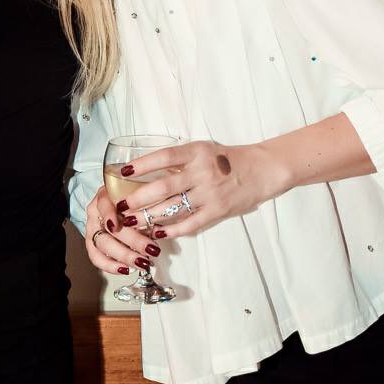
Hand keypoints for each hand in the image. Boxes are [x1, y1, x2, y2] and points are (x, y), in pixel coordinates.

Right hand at [84, 187, 165, 275]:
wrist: (118, 206)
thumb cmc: (129, 203)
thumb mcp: (137, 200)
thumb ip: (143, 211)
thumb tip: (158, 231)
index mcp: (105, 197)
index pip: (105, 205)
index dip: (112, 214)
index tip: (127, 222)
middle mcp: (95, 213)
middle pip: (109, 228)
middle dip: (132, 241)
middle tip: (151, 249)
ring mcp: (92, 229)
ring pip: (103, 245)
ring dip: (125, 256)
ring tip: (143, 263)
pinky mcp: (92, 244)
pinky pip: (96, 257)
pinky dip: (111, 266)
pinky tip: (126, 269)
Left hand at [112, 140, 289, 236]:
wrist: (262, 170)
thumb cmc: (228, 159)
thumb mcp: (203, 150)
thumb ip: (180, 161)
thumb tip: (148, 172)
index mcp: (197, 152)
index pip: (164, 157)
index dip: (143, 164)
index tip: (123, 171)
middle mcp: (202, 172)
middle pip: (164, 187)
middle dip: (139, 198)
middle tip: (121, 207)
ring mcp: (210, 193)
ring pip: (173, 207)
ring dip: (149, 217)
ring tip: (132, 222)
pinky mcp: (218, 211)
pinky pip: (191, 223)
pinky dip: (173, 230)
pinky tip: (158, 233)